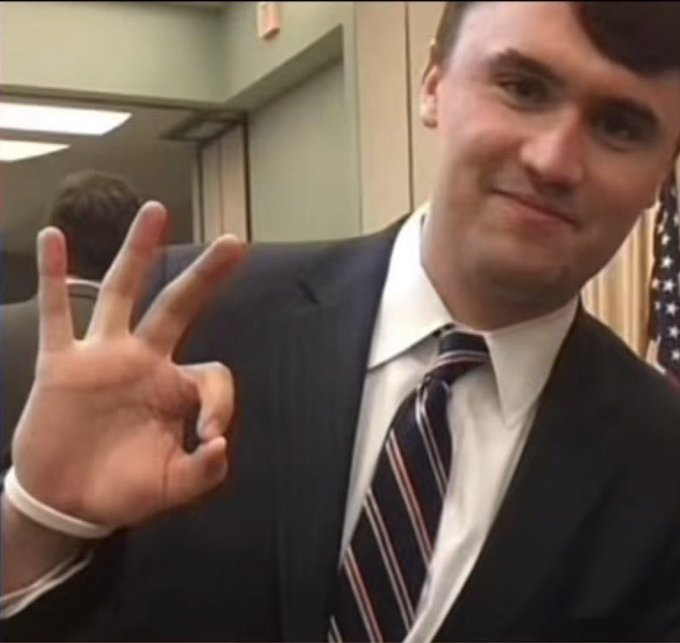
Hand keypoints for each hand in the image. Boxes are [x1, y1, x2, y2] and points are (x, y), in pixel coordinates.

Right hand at [10, 202, 244, 528]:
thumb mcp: (172, 487)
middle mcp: (145, 360)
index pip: (213, 373)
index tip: (211, 437)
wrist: (67, 503)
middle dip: (206, 276)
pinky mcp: (62, 363)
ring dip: (137, 253)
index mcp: (176, 388)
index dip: (221, 401)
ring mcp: (103, 355)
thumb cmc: (124, 490)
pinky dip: (54, 277)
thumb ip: (203, 472)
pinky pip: (57, 313)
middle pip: (179, 306)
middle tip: (234, 242)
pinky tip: (54, 238)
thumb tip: (220, 446)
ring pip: (122, 293)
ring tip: (156, 211)